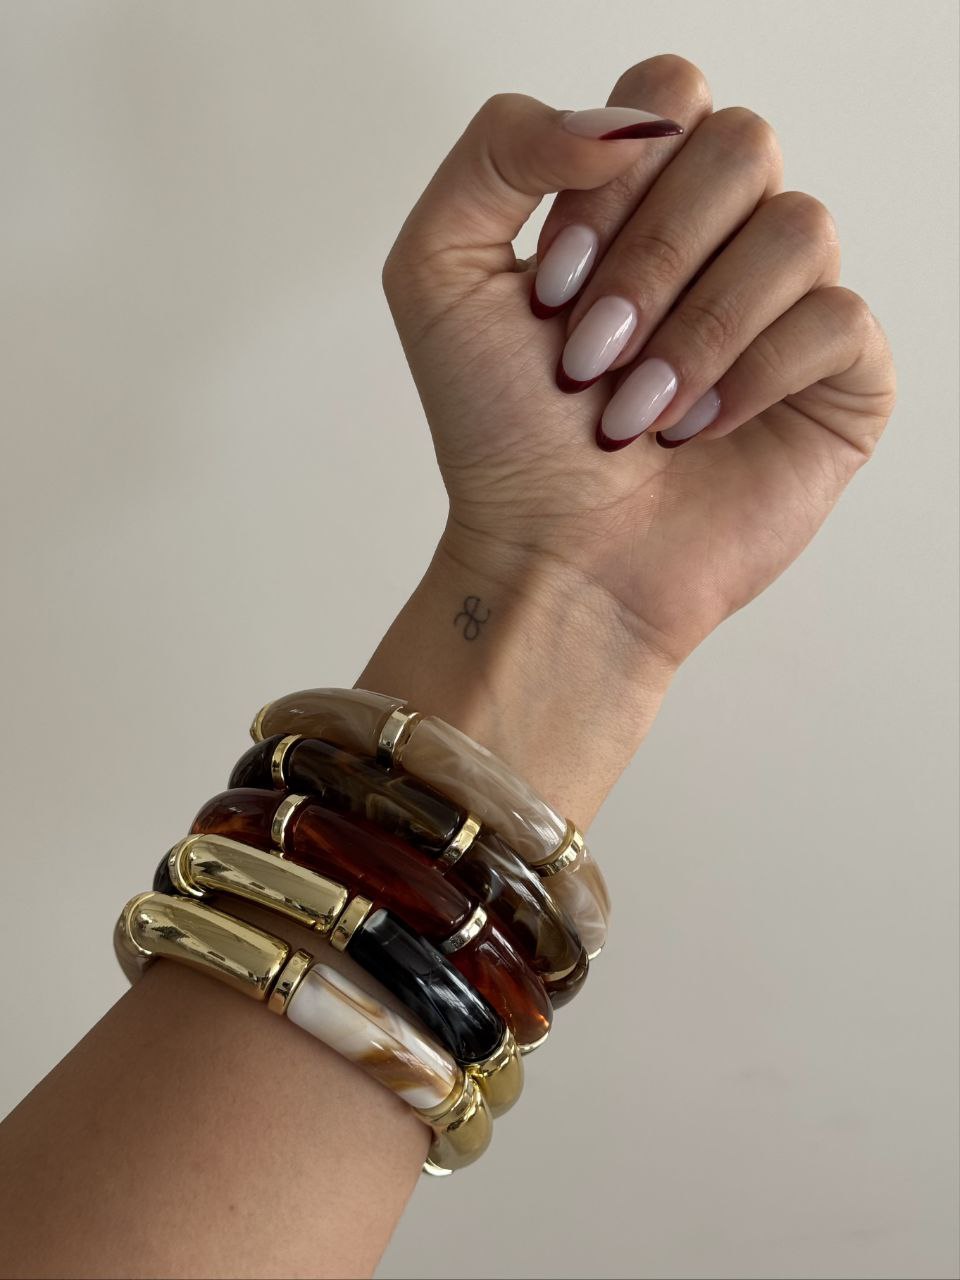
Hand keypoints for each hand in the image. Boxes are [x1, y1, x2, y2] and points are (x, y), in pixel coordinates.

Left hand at [381, 55, 895, 668]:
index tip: (551, 289)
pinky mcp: (840, 378)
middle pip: (744, 147)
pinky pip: (839, 320)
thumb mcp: (438, 271)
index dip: (614, 179)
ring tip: (635, 414)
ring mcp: (787, 305)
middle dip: (650, 261)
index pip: (670, 97)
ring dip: (697, 329)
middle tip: (588, 359)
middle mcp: (723, 237)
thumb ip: (498, 149)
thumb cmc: (498, 432)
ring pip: (800, 229)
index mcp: (642, 197)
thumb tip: (628, 122)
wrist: (550, 556)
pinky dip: (755, 375)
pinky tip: (696, 432)